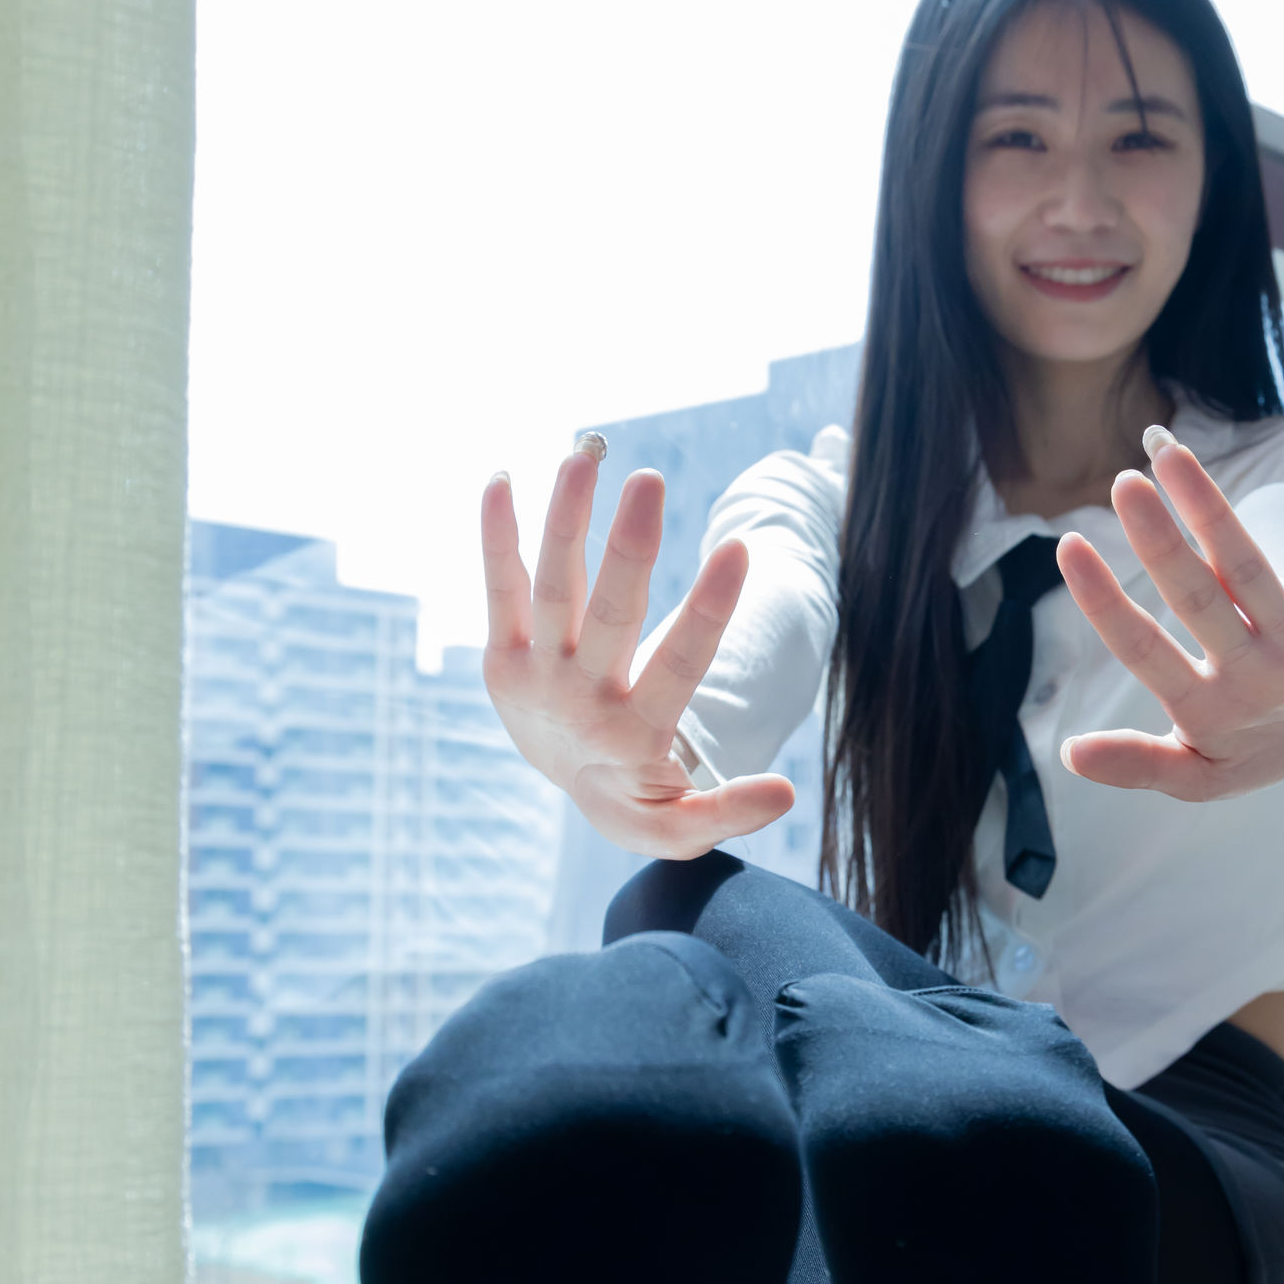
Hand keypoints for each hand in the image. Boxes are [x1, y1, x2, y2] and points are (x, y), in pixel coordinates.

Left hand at [481, 443, 794, 854]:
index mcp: (635, 736)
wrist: (570, 797)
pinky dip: (497, 536)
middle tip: (649, 481)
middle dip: (629, 547)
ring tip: (584, 456)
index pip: (679, 664)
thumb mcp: (682, 827)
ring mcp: (536, 676)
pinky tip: (500, 480)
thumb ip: (729, 812)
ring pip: (552, 587)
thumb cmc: (641, 799)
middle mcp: (582, 700)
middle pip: (609, 614)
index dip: (709, 609)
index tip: (739, 550)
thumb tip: (786, 794)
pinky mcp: (503, 660)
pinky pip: (499, 589)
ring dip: (565, 520)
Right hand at [1055, 431, 1283, 800]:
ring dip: (1211, 511)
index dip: (1106, 603)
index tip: (1069, 547)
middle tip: (1124, 483)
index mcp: (1205, 710)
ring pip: (1249, 572)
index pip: (1145, 652)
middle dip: (1160, 543)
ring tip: (1170, 455)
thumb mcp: (1192, 772)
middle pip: (1198, 601)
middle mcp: (1253, 679)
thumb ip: (1136, 763)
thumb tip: (1069, 754)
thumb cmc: (1242, 741)